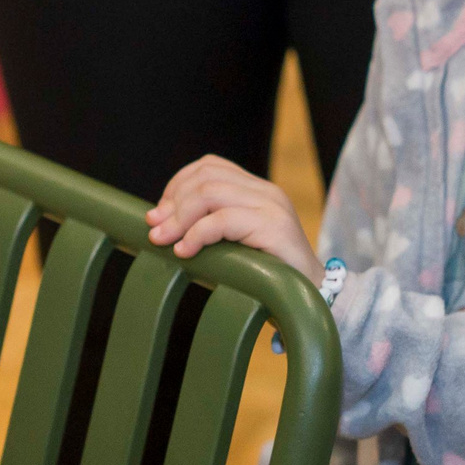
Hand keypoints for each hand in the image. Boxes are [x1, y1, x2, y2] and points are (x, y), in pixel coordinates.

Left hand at [146, 154, 320, 279]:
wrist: (309, 297)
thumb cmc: (264, 275)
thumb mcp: (229, 244)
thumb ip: (203, 227)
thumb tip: (156, 221)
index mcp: (255, 189)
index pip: (210, 166)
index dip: (177, 185)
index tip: (159, 213)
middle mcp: (265, 191)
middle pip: (206, 177)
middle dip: (173, 203)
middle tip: (155, 231)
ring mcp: (272, 206)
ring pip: (210, 193)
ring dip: (180, 218)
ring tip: (165, 241)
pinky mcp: (274, 226)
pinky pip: (223, 220)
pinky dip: (196, 234)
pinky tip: (185, 251)